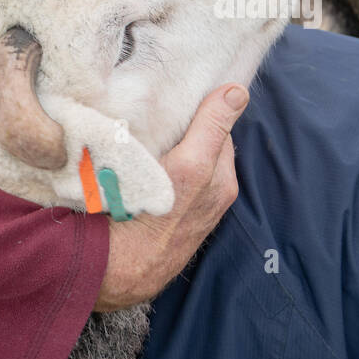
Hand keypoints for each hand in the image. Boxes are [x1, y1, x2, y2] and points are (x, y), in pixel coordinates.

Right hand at [93, 83, 247, 311]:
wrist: (119, 268)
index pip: (217, 126)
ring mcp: (182, 204)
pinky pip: (158, 175)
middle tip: (156, 106)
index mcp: (221, 180)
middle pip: (197, 142)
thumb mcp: (192, 164)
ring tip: (140, 128)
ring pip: (176, 157)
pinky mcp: (158, 212)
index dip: (201, 107)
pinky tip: (132, 159)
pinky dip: (149, 162)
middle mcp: (208, 194)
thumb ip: (213, 127)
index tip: (179, 90)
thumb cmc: (159, 216)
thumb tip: (239, 90)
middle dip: (182, 124)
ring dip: (162, 142)